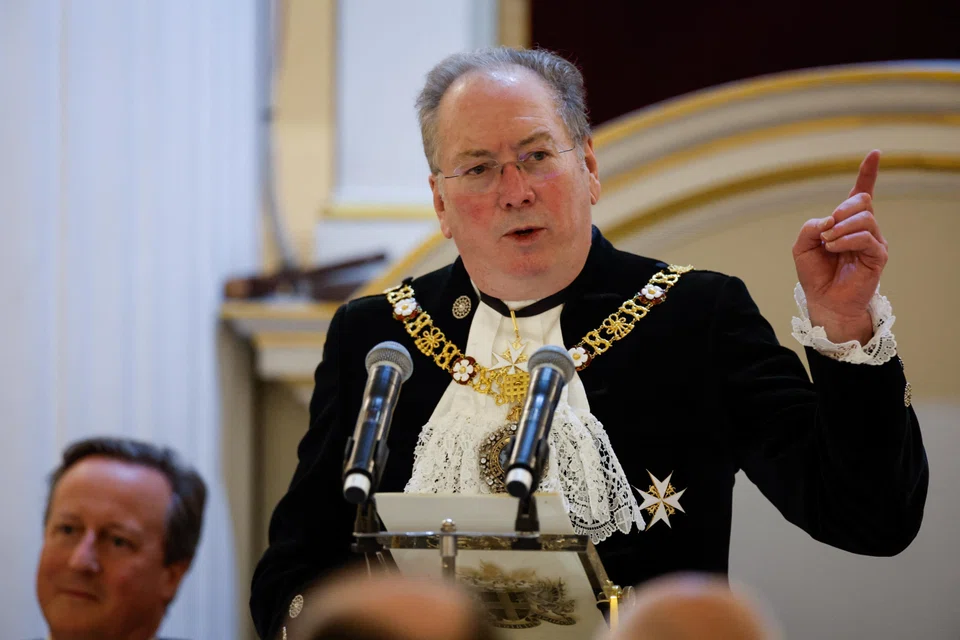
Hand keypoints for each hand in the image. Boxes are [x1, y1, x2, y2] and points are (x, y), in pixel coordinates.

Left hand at [793, 150, 887, 343]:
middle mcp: (864, 228)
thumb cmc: (814, 274)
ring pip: (865, 218)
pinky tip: (833, 248)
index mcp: (846, 222)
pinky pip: (865, 237)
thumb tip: (830, 220)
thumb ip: (810, 228)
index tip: (875, 154)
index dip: (868, 173)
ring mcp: (873, 241)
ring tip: (827, 242)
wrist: (823, 300)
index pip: (861, 192)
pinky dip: (845, 240)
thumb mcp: (801, 247)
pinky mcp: (878, 256)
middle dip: (841, 210)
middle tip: (826, 230)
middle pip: (862, 201)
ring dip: (840, 228)